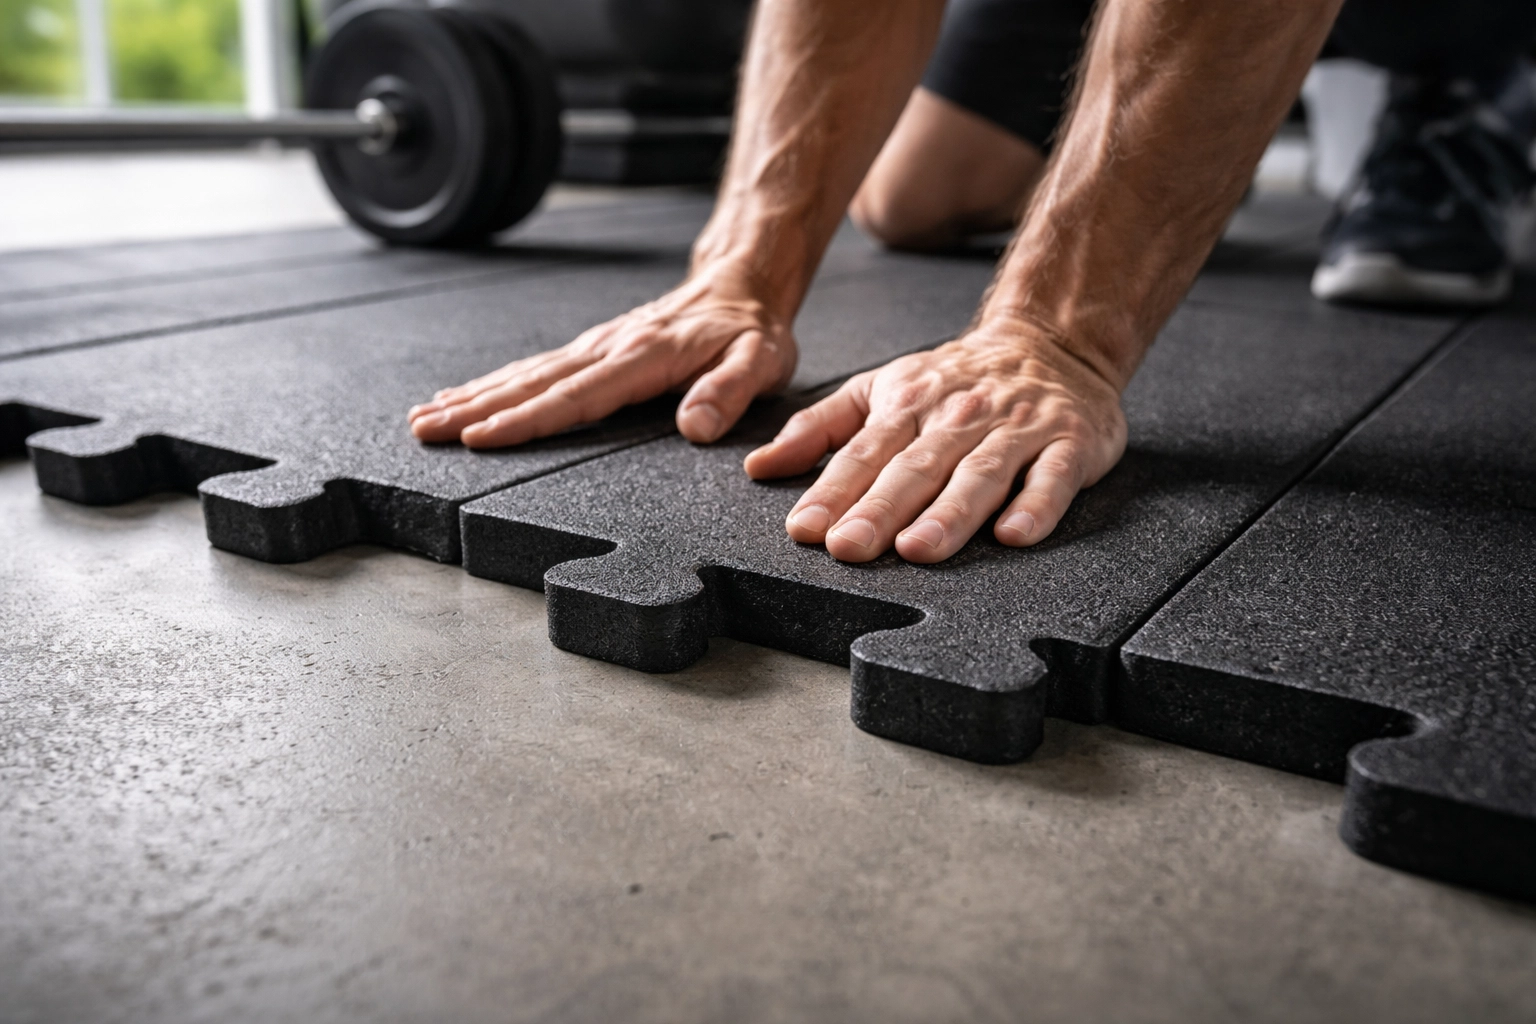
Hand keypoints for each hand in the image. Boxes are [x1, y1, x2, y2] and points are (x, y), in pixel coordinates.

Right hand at [408, 267, 797, 446]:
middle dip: (474, 409)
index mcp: (643, 357)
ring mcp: (595, 346)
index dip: (526, 419)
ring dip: (471, 396)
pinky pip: (534, 368)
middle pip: (532, 383)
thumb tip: (695, 426)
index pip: (576, 396)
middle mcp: (608, 348)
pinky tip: (463, 396)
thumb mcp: (759, 361)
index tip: (482, 436)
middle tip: (425, 430)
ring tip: (425, 418)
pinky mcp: (591, 348)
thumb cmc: (751, 331)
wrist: (740, 285)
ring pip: (523, 373)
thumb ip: (728, 392)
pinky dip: (493, 384)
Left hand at [743, 317, 1127, 562]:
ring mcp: (1017, 430)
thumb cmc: (956, 381)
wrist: (1051, 342)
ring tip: (917, 549)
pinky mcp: (1069, 444)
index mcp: (908, 405)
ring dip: (948, 513)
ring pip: (979, 474)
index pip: (864, 453)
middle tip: (849, 548)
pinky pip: (1053, 477)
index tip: (806, 528)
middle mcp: (959, 417)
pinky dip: (1037, 505)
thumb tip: (759, 468)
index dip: (833, 490)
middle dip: (880, 509)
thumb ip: (820, 429)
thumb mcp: (880, 389)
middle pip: (915, 467)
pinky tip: (1015, 535)